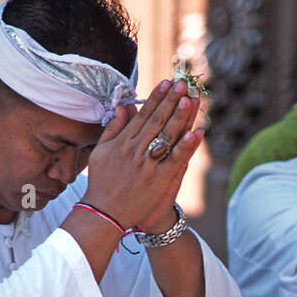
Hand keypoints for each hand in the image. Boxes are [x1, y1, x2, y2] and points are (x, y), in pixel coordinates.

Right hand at [83, 79, 202, 233]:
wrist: (104, 213)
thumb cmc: (102, 182)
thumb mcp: (101, 152)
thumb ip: (112, 128)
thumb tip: (122, 106)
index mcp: (122, 142)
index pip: (143, 115)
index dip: (156, 98)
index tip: (167, 83)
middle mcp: (135, 150)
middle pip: (156, 121)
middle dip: (170, 101)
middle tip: (182, 84)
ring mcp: (147, 165)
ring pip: (166, 137)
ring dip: (179, 117)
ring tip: (189, 100)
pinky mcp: (157, 180)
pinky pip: (174, 160)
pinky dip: (185, 147)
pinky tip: (195, 133)